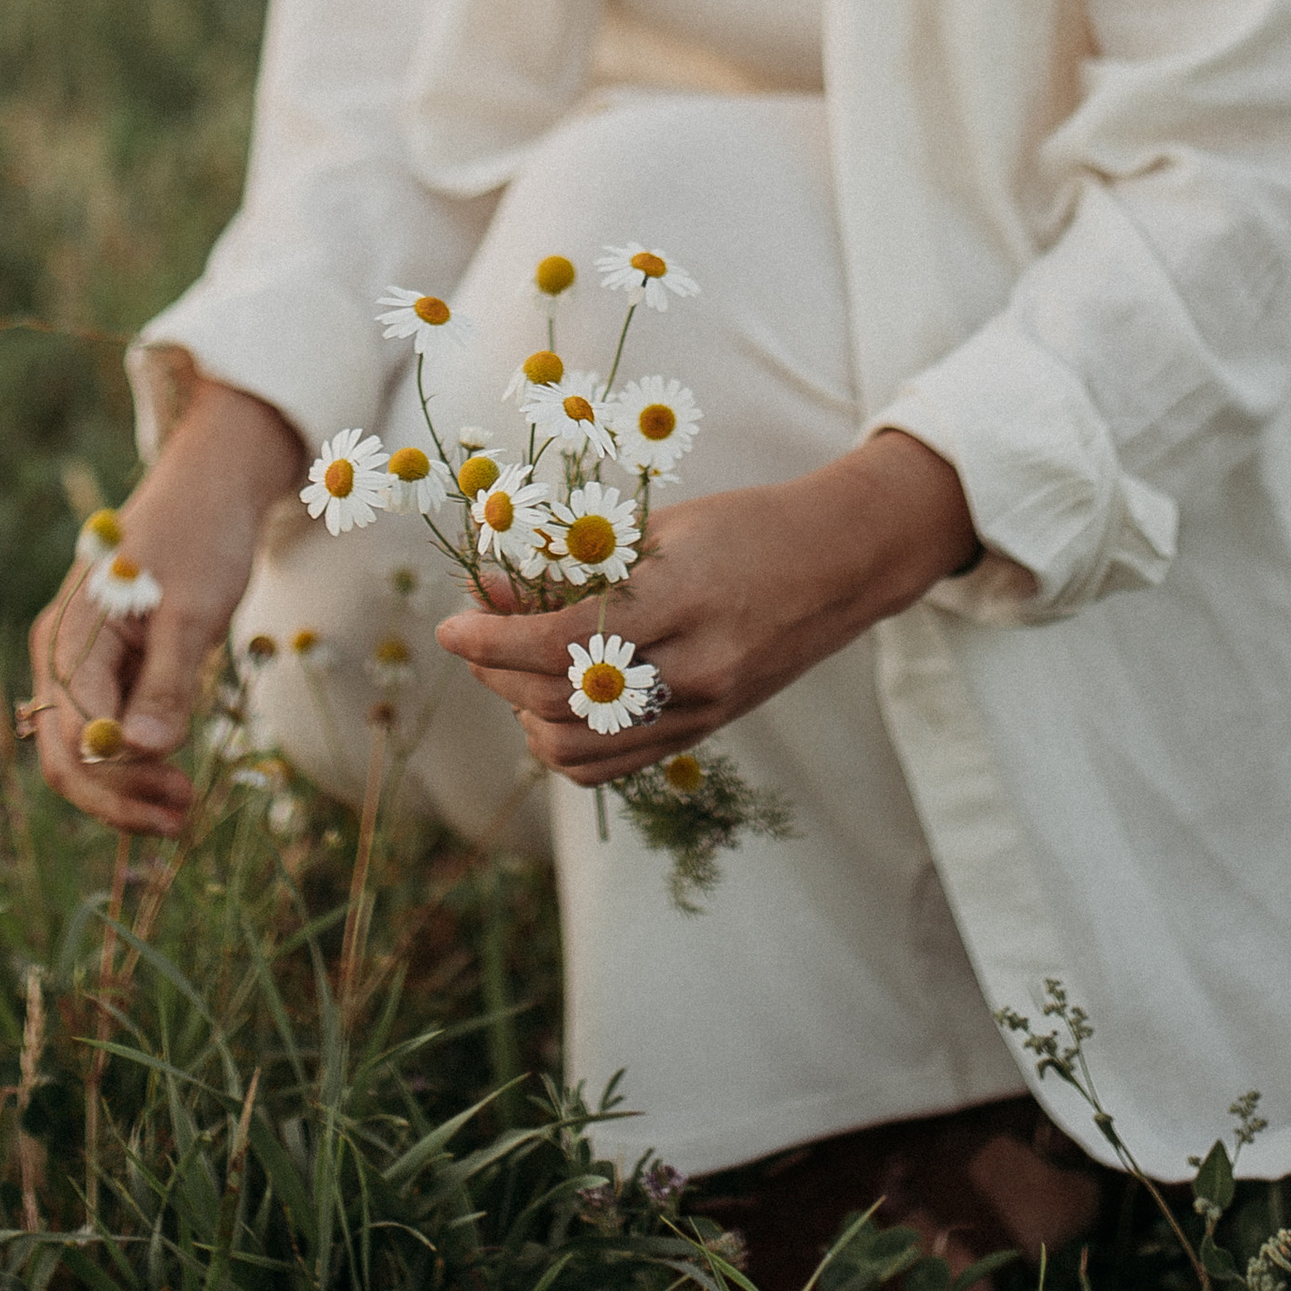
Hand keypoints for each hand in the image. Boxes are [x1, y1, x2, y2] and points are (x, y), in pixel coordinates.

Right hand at [27, 380, 302, 836]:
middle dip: (119, 798)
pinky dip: (136, 757)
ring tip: (185, 807)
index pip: (74, 740)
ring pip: (85, 748)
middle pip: (66, 755)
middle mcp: (60, 653)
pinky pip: (106, 726)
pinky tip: (173, 773)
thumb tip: (145, 753)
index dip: (120, 785)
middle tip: (183, 821)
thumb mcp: (194, 609)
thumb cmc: (202, 537)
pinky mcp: (105, 665)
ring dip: (129, 785)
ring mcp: (79, 661)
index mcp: (68, 637)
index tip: (180, 804)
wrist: (211, 487)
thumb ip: (169, 683)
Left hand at [434, 430, 993, 786]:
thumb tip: (492, 586)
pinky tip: (549, 705)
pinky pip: (613, 764)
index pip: (563, 642)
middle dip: (497, 671)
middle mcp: (695, 669)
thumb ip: (579, 563)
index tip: (451, 625)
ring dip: (524, 714)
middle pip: (561, 700)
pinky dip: (565, 744)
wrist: (839, 563)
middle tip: (474, 633)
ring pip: (579, 748)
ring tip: (509, 669)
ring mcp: (703, 710)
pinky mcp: (706, 731)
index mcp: (684, 601)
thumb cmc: (749, 526)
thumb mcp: (661, 527)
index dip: (492, 639)